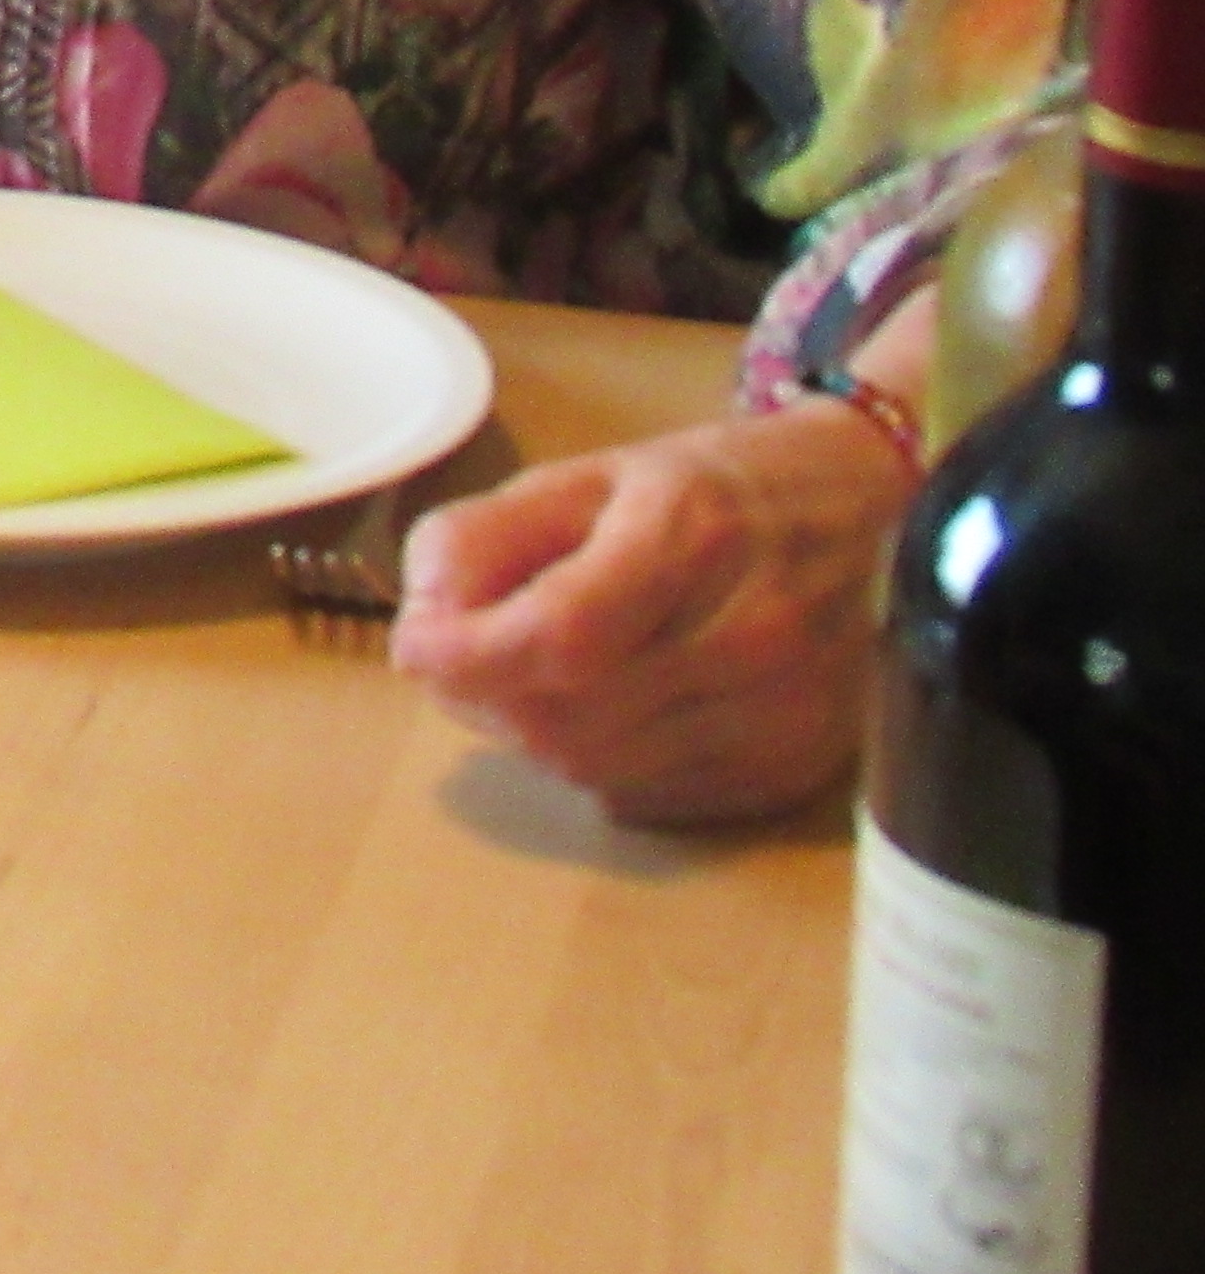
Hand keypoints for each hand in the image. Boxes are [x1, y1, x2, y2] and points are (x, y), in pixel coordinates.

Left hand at [387, 399, 905, 824]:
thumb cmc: (706, 485)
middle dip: (488, 695)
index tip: (415, 647)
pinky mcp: (799, 764)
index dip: (467, 655)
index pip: (557, 636)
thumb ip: (485, 540)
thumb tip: (422, 625)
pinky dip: (604, 763)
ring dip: (539, 732)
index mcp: (691, 535)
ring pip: (603, 767)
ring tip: (538, 677)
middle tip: (470, 657)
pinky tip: (607, 709)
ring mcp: (785, 710)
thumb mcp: (582, 478)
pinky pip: (656, 795)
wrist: (858, 512)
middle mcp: (750, 634)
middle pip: (569, 716)